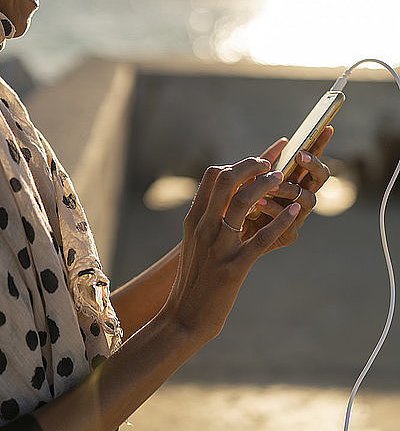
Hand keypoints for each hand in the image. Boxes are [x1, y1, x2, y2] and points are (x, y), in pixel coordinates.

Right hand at [165, 157, 301, 341]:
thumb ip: (207, 218)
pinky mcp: (234, 268)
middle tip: (270, 166)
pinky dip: (281, 221)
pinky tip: (295, 211)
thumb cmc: (193, 279)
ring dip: (266, 185)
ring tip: (282, 180)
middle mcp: (203, 227)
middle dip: (251, 166)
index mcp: (194, 220)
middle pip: (226, 180)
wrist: (183, 318)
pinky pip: (261, 238)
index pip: (212, 176)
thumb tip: (227, 197)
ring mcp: (218, 247)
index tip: (256, 164)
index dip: (237, 164)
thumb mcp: (194, 242)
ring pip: (243, 202)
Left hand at [240, 126, 333, 252]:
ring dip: (289, 188)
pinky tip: (260, 202)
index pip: (312, 161)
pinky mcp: (287, 236)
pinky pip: (288, 223)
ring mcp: (296, 218)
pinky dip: (274, 210)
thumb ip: (265, 164)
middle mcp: (299, 199)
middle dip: (313, 165)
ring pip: (307, 200)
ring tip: (271, 182)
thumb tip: (284, 141)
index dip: (321, 145)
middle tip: (300, 156)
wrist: (222, 241)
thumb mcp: (250, 180)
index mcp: (293, 182)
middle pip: (320, 179)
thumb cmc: (236, 206)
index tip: (327, 128)